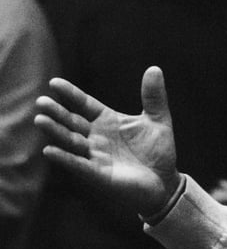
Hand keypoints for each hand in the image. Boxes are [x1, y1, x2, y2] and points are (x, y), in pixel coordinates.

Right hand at [34, 66, 181, 216]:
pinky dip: (65, 158)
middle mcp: (97, 137)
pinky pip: (78, 165)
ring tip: (40, 120)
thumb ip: (153, 96)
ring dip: (56, 132)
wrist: (164, 180)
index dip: (71, 94)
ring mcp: (95, 156)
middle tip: (41, 101)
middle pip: (73, 122)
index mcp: (108, 121)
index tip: (54, 82)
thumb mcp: (158, 119)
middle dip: (57, 112)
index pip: (86, 104)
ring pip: (71, 141)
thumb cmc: (157, 150)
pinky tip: (50, 150)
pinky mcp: (98, 175)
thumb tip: (155, 68)